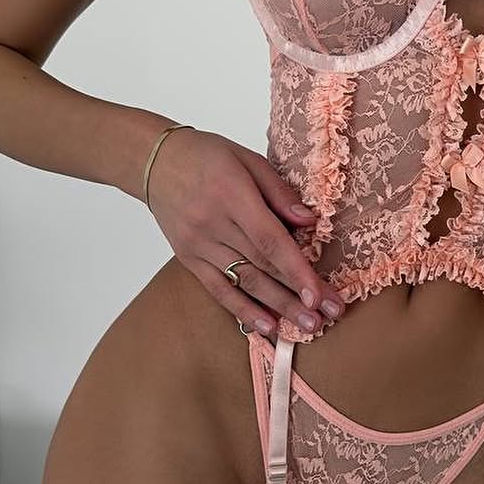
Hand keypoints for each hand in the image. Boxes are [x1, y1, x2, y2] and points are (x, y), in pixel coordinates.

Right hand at [144, 126, 344, 337]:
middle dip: (298, 295)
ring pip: (244, 282)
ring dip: (278, 308)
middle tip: (329, 316)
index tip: (320, 295)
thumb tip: (310, 222)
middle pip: (262, 266)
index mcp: (232, 195)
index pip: (270, 240)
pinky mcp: (188, 259)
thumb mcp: (249, 159)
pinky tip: (267, 327)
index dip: (296, 270)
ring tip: (307, 326)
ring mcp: (198, 245)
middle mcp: (213, 224)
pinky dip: (243, 311)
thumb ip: (280, 192)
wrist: (155, 162)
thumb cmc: (207, 156)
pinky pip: (218, 290)